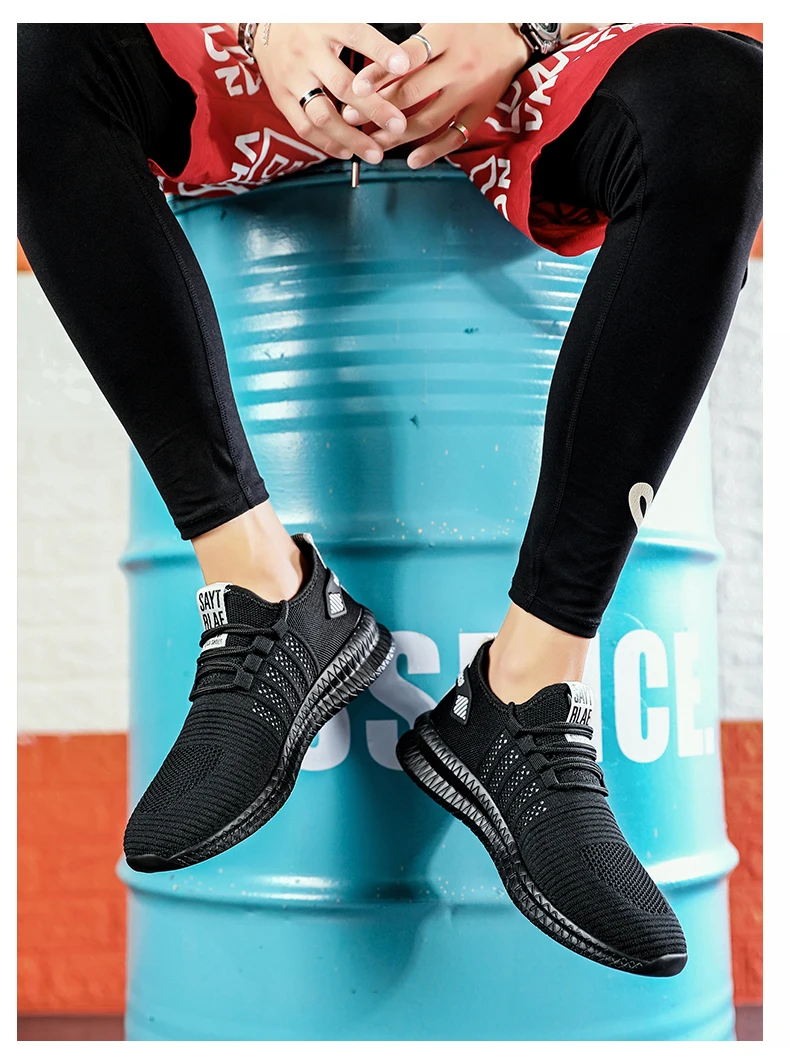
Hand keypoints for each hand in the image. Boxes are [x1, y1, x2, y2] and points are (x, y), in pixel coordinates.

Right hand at [254, 24, 411, 161]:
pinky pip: (304, 128)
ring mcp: (292, 78)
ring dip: (351, 138)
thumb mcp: (335, 19)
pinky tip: (347, 152)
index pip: (357, 35)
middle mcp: (307, 53)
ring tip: (374, 152)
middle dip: (373, 109)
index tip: (404, 65)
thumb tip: (402, 62)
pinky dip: (327, 144)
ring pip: (322, 115)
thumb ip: (365, 40)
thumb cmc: (310, 25)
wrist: (262, 26)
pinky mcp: (280, 98)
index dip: (381, 52)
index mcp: (325, 26)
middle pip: (342, 86)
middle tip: (398, 126)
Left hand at [340, 24, 529, 167]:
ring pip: (428, 120)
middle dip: (377, 108)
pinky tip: (412, 160)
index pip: (406, 58)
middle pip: (412, 93)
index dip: (378, 74)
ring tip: (372, 142)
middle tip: (352, 117)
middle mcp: (458, 66)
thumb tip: (375, 68)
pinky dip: (433, 151)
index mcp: (446, 37)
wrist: (516, 32)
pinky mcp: (480, 111)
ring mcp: (470, 92)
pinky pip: (455, 137)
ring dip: (397, 135)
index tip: (356, 87)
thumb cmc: (471, 24)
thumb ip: (412, 46)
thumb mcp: (442, 21)